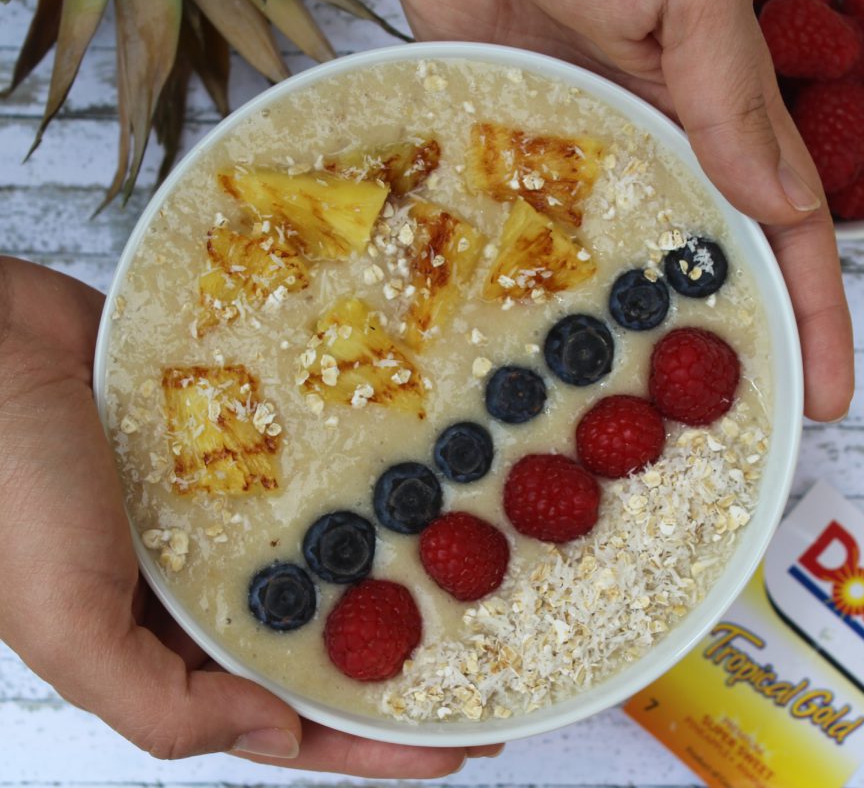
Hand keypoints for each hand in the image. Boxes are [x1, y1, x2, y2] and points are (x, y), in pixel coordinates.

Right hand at [0, 257, 499, 775]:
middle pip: (323, 640)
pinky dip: (364, 486)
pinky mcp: (242, 443)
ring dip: (395, 568)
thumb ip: (161, 703)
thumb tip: (275, 736)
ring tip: (475, 574)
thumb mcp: (63, 622)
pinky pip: (316, 474)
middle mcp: (204, 584)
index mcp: (160, 642)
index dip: (370, 743)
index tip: (458, 745)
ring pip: (329, 555)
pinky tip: (420, 485)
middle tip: (490, 660)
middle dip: (402, 659)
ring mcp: (228, 511)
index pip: (284, 718)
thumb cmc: (3, 482)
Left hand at [399, 0, 854, 420]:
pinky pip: (527, 239)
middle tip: (718, 432)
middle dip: (723, 343)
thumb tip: (781, 204)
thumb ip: (731, 95)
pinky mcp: (511, 158)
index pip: (787, 227)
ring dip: (626, 336)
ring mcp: (581, 160)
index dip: (813, 310)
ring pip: (619, 266)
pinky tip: (522, 350)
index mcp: (717, 113)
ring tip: (620, 419)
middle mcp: (656, 148)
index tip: (826, 391)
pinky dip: (532, 292)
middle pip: (705, 264)